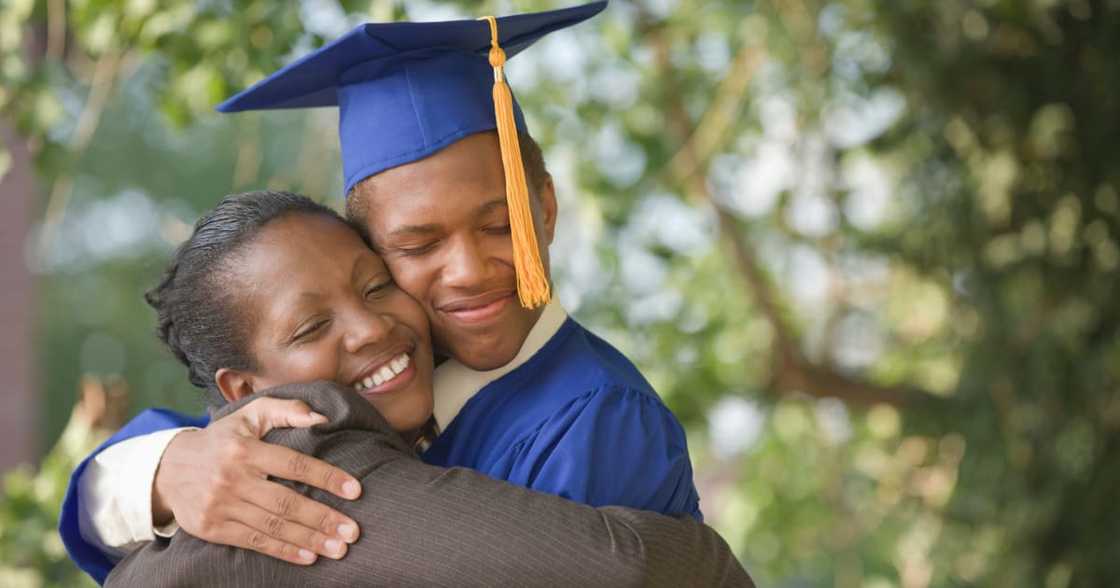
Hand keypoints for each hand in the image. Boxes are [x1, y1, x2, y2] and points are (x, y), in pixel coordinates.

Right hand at [152, 397, 361, 563]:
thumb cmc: (222, 439)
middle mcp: (232, 477)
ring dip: (309, 539)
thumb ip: (287, 410)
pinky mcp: (211, 528)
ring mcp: (221, 505)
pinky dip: (282, 551)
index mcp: (245, 448)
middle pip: (286, 502)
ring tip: (338, 548)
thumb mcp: (250, 414)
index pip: (294, 464)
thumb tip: (322, 418)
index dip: (326, 477)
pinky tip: (308, 556)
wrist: (167, 468)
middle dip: (323, 518)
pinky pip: (253, 541)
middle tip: (353, 532)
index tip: (355, 490)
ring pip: (273, 526)